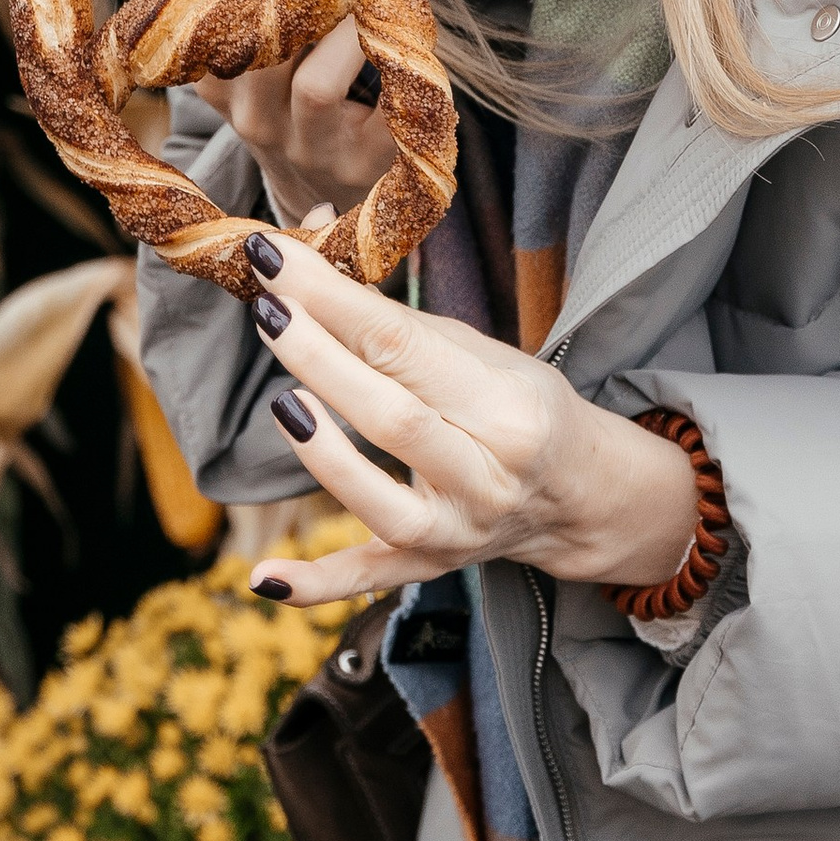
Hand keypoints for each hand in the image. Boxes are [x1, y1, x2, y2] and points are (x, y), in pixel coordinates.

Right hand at [183, 0, 389, 230]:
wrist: (334, 190)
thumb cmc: (300, 90)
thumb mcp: (265, 43)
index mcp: (219, 81)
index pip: (199, 14)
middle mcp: (253, 120)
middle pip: (260, 45)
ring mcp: (307, 148)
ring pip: (317, 84)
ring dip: (353, 24)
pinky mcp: (365, 163)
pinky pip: (383, 107)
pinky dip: (397, 58)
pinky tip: (406, 27)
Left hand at [240, 232, 700, 609]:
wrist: (577, 494)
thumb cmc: (520, 405)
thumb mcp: (484, 354)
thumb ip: (398, 320)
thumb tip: (307, 255)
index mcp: (509, 407)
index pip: (405, 344)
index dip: (334, 299)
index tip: (276, 258)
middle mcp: (487, 476)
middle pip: (392, 416)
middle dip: (319, 357)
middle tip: (267, 308)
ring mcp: (457, 532)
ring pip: (380, 501)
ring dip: (322, 453)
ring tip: (280, 400)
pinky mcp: (427, 568)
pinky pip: (366, 583)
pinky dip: (314, 584)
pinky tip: (262, 577)